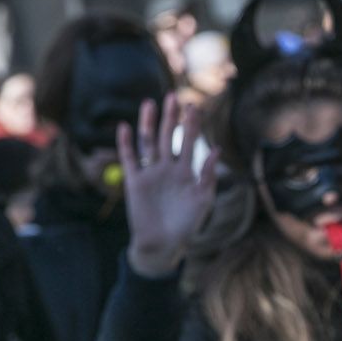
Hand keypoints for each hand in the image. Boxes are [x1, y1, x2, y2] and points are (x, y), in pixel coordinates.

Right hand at [122, 95, 218, 276]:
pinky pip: (129, 159)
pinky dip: (126, 143)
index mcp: (186, 170)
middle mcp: (167, 167)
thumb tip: (216, 150)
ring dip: (148, 124)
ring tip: (149, 104)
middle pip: (168, 136)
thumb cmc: (186, 224)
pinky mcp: (135, 181)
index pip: (189, 140)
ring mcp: (151, 172)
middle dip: (171, 117)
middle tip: (173, 97)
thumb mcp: (203, 199)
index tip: (194, 106)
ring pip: (148, 142)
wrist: (164, 244)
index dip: (191, 124)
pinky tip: (125, 127)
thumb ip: (208, 175)